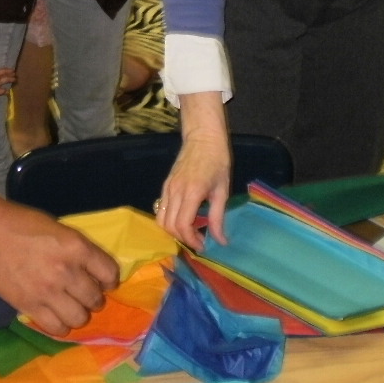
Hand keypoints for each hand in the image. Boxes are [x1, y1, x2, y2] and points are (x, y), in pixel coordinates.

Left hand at [0, 67, 15, 104]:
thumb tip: (5, 90)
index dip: (5, 71)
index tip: (12, 70)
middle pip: (2, 77)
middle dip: (9, 75)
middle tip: (16, 76)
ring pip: (2, 82)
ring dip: (8, 80)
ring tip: (15, 80)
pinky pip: (2, 89)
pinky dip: (6, 90)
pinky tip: (9, 91)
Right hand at [0, 203, 118, 335]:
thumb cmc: (22, 223)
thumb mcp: (59, 228)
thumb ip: (78, 250)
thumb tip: (93, 271)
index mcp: (76, 247)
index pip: (109, 273)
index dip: (109, 279)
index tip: (103, 281)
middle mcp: (67, 272)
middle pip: (95, 299)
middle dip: (93, 298)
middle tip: (83, 294)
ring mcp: (48, 292)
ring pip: (79, 318)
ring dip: (78, 313)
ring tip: (69, 306)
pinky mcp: (30, 306)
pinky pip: (56, 327)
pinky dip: (61, 325)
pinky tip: (56, 316)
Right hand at [156, 91, 231, 248]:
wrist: (203, 138)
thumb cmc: (218, 161)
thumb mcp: (223, 190)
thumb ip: (218, 217)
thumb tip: (221, 241)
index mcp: (191, 193)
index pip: (183, 225)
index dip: (192, 240)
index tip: (204, 244)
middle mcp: (175, 192)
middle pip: (170, 226)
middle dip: (183, 239)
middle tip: (199, 241)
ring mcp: (167, 188)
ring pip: (161, 220)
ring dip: (174, 231)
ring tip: (190, 232)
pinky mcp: (165, 185)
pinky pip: (161, 209)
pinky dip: (169, 221)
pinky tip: (184, 220)